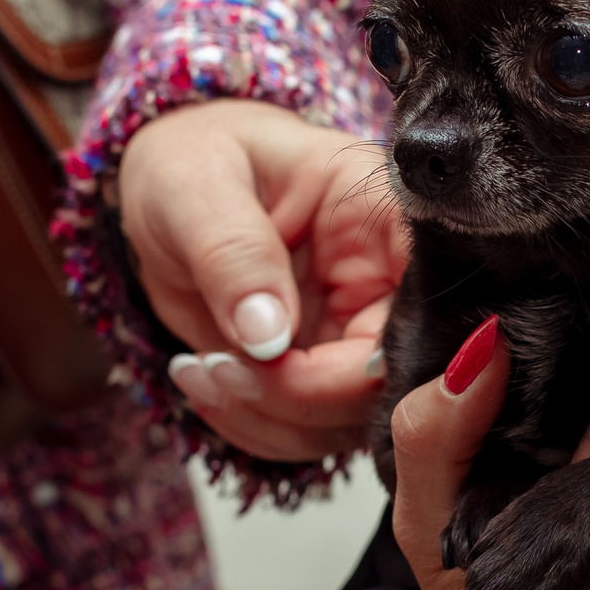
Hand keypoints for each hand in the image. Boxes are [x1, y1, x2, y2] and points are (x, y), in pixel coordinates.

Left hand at [117, 98, 407, 461]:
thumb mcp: (195, 187)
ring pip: (349, 421)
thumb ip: (235, 255)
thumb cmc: (192, 160)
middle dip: (300, 399)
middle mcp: (387, 281)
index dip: (363, 361)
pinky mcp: (324, 370)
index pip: (421, 304)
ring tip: (201, 370)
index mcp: (382, 216)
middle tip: (220, 370)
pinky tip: (206, 380)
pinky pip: (309, 429)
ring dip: (268, 418)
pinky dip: (252, 424)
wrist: (168, 188)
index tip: (280, 365)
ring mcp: (358, 332)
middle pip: (392, 383)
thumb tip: (269, 336)